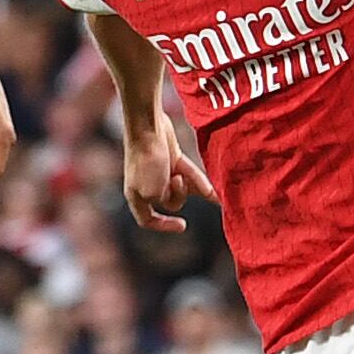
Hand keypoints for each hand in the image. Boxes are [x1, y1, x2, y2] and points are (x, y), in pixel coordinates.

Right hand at [123, 115, 216, 232]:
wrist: (148, 127)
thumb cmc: (146, 161)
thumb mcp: (152, 192)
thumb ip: (166, 201)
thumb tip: (180, 196)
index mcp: (136, 196)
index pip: (147, 220)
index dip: (164, 226)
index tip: (183, 226)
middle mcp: (148, 186)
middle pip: (169, 203)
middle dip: (179, 196)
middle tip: (177, 180)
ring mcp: (161, 172)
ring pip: (183, 188)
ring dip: (191, 186)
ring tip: (190, 178)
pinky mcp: (173, 159)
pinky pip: (190, 174)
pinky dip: (201, 181)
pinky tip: (216, 192)